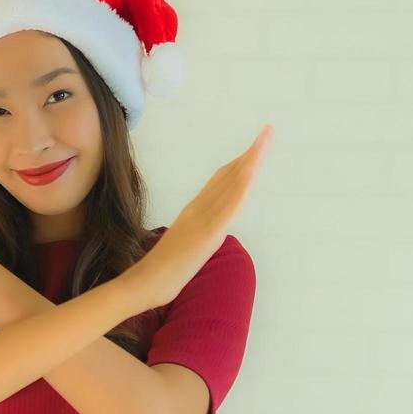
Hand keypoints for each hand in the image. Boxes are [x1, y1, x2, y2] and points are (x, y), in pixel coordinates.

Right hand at [132, 125, 271, 307]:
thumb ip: (196, 231)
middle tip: (267, 131)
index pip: (220, 180)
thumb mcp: (184, 244)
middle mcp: (198, 208)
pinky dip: (241, 187)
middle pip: (228, 175)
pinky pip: (228, 207)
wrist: (146, 282)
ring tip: (264, 141)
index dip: (238, 161)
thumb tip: (210, 230)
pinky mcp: (207, 234)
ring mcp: (202, 219)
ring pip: (231, 185)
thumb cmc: (162, 270)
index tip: (255, 146)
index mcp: (193, 210)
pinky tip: (252, 172)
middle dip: (251, 153)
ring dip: (250, 161)